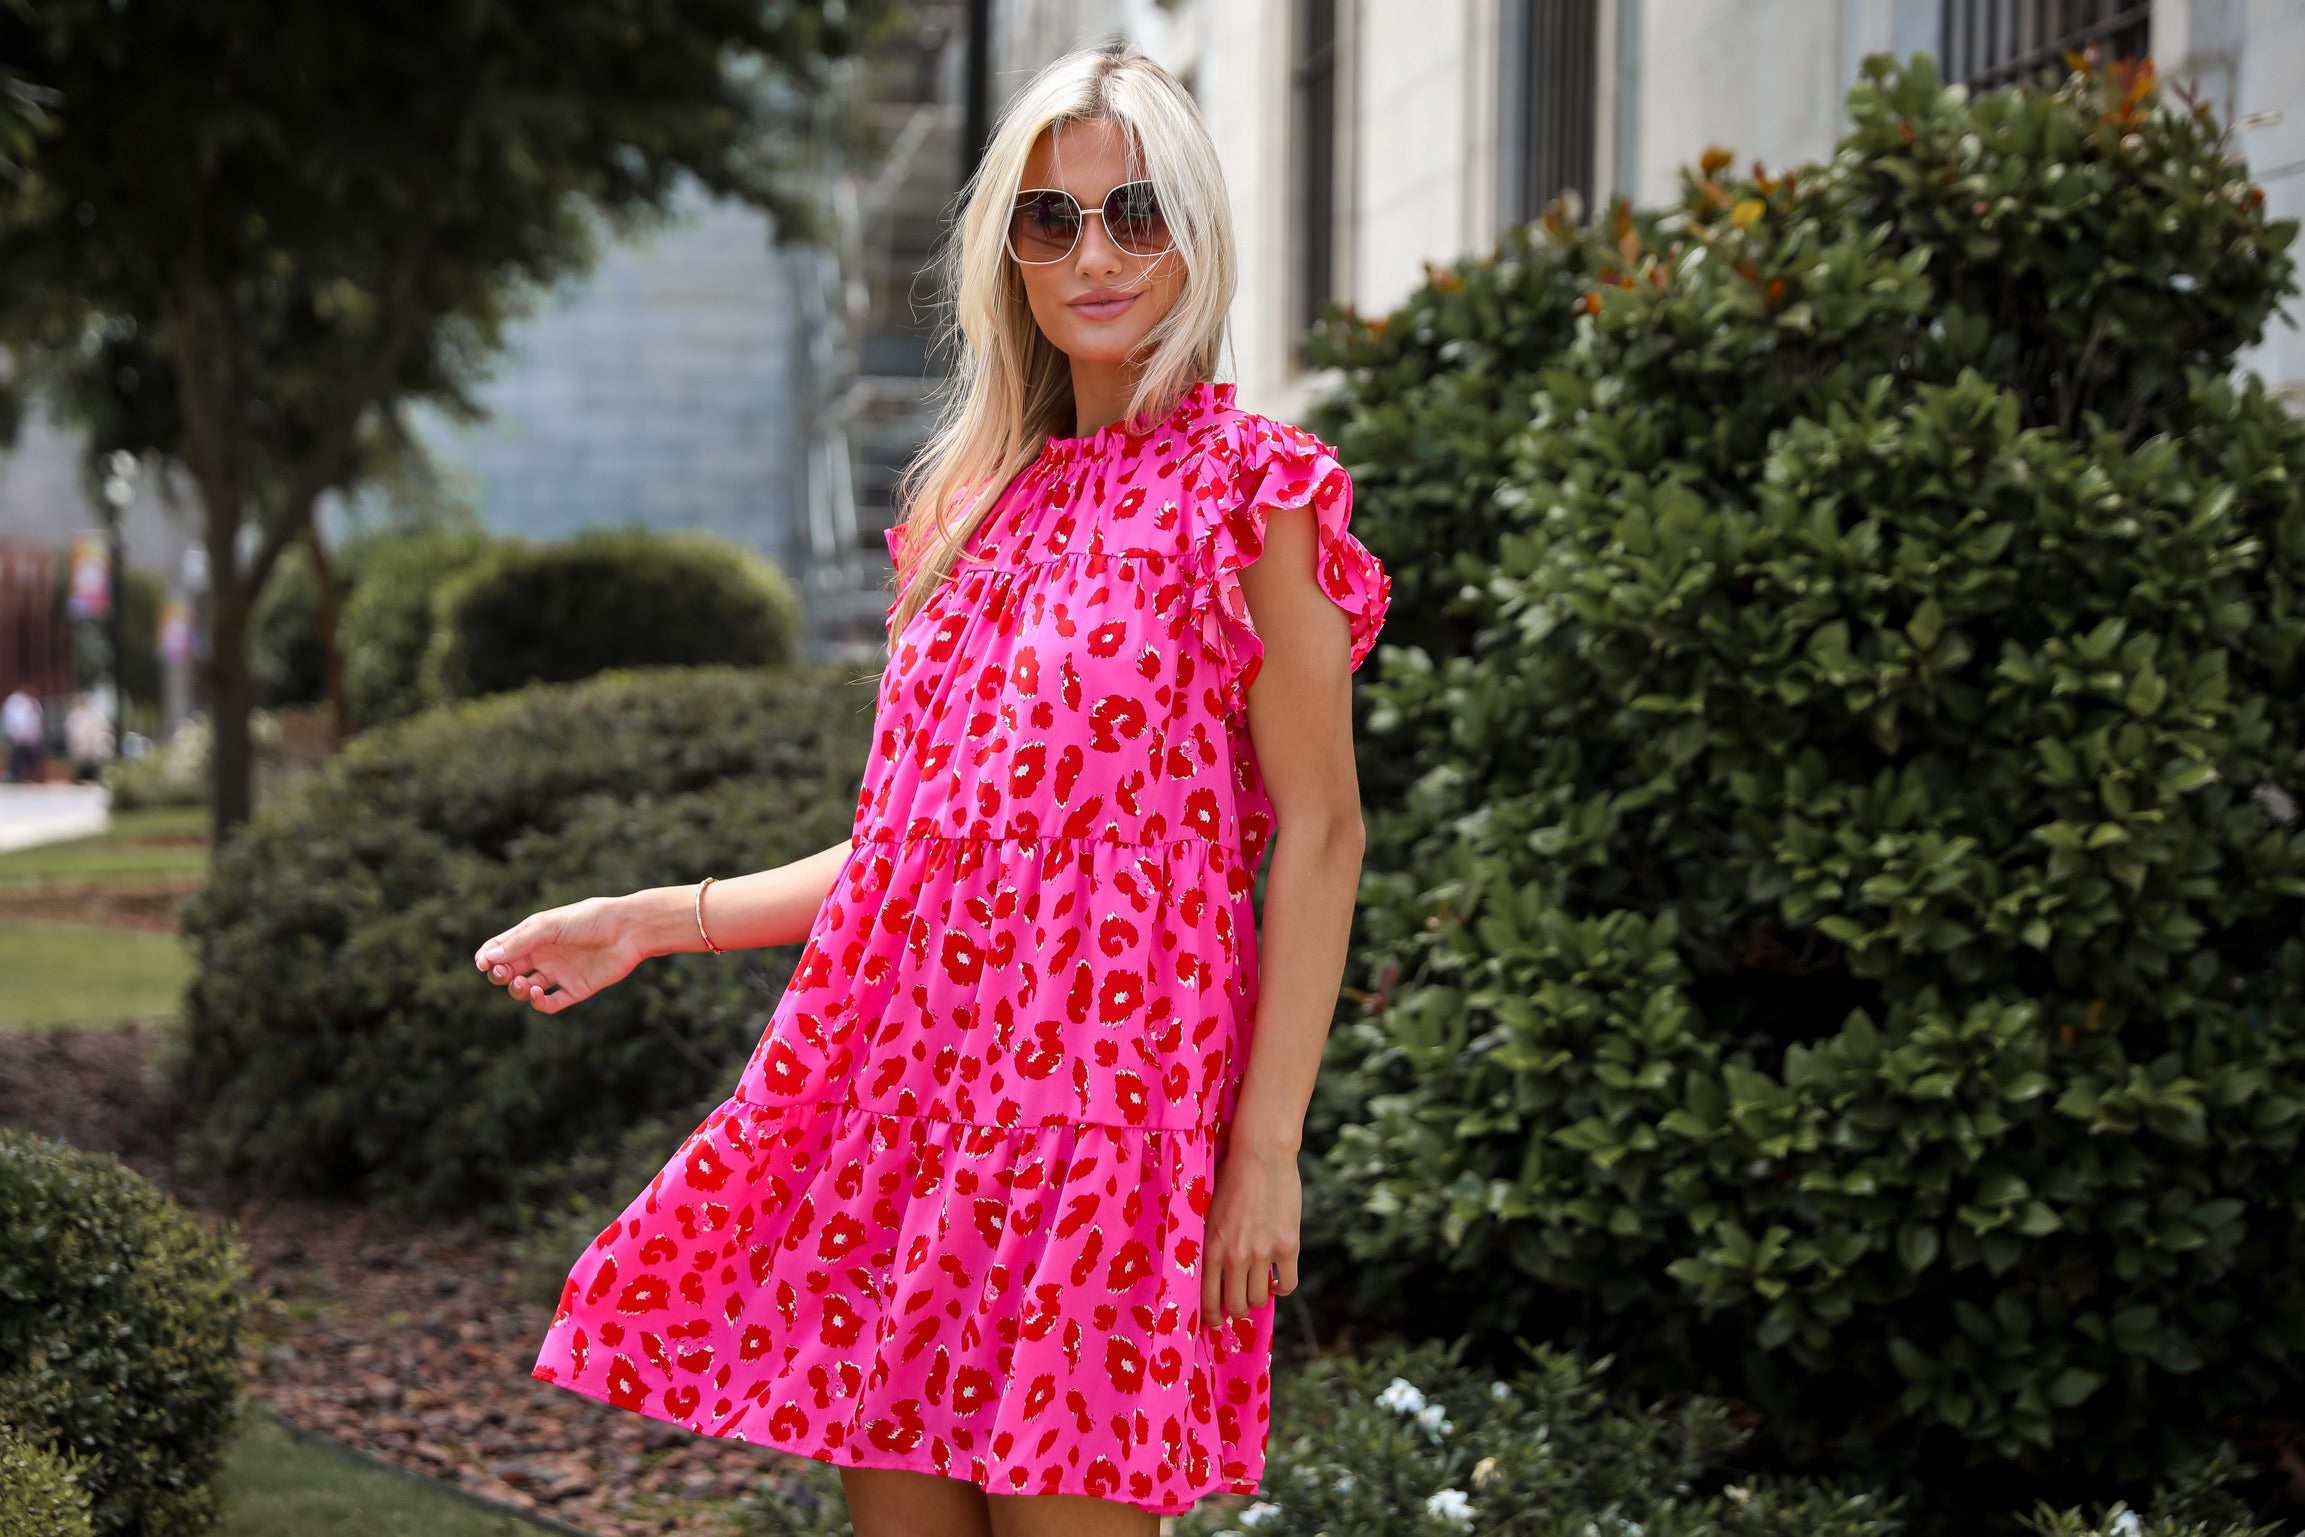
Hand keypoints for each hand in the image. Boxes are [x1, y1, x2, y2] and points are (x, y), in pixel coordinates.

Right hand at [473, 896, 642, 1014]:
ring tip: (523, 984)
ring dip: (517, 990)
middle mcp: (545, 955)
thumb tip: (487, 958)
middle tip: (501, 974)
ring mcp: (559, 973)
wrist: (629, 930)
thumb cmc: (589, 919)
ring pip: (527, 989)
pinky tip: (538, 995)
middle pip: (510, 970)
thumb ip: (519, 942)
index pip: (501, 948)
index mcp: (535, 936)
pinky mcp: (576, 989)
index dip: (487, 957)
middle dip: (499, 975)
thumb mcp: (550, 926)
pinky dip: (539, 1003)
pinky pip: (551, 1003)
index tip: (483, 964)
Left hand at [1201, 1140, 1301, 1321]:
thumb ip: (1209, 1243)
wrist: (1261, 1153)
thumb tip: (1209, 1273)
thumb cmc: (1229, 1177)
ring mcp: (1264, 1252)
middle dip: (1236, 1310)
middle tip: (1238, 1305)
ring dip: (1257, 1297)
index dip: (1212, 1316)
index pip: (1208, 1298)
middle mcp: (1236, 1255)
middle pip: (1236, 1305)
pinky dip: (1282, 1288)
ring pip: (1260, 1298)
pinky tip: (1276, 1280)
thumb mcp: (1207, 1211)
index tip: (1216, 1320)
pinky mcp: (1289, 1246)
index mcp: (1211, 1247)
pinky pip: (1288, 1284)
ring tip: (1256, 1287)